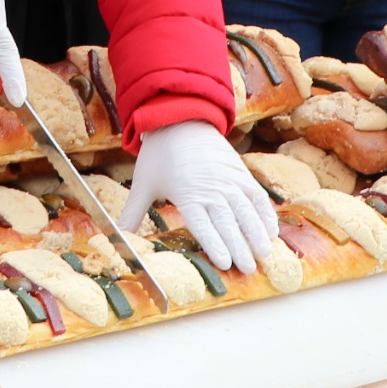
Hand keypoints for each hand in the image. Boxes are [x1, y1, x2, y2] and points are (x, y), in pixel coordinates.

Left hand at [118, 120, 278, 272]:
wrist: (180, 118)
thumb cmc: (159, 155)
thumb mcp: (142, 184)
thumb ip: (132, 215)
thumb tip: (116, 239)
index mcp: (186, 193)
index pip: (203, 223)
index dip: (215, 243)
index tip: (225, 262)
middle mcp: (211, 187)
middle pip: (228, 221)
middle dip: (240, 247)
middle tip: (248, 269)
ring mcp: (228, 179)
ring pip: (246, 210)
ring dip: (256, 233)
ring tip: (264, 254)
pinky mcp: (240, 173)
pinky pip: (257, 196)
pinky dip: (265, 214)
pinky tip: (270, 232)